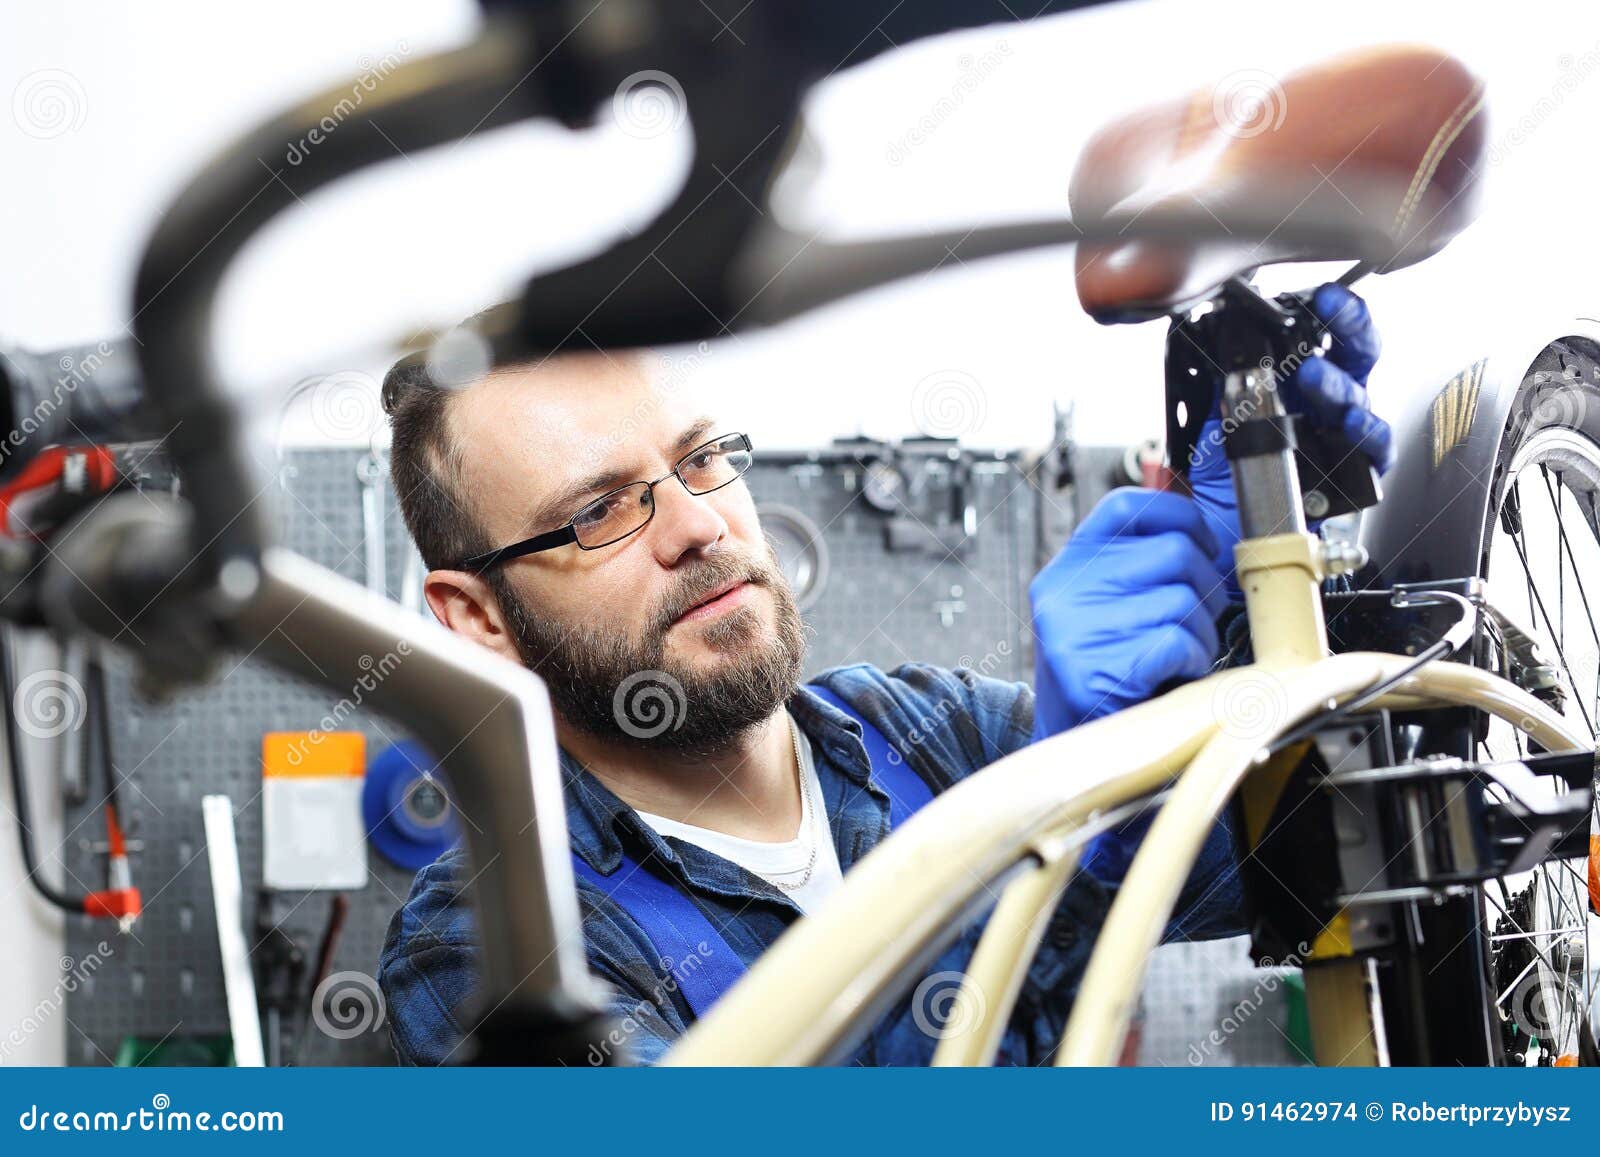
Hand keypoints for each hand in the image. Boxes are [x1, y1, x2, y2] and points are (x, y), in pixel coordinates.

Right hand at [1030, 488, 1228, 739]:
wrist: (1068, 744)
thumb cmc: (1104, 668)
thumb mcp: (1104, 603)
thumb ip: (1138, 561)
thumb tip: (1202, 516)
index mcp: (1067, 565)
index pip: (1127, 507)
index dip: (1181, 516)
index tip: (1205, 544)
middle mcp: (1063, 590)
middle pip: (1174, 552)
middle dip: (1205, 587)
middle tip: (1196, 618)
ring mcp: (1075, 631)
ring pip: (1183, 600)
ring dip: (1201, 632)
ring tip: (1181, 653)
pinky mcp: (1095, 671)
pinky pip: (1177, 641)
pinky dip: (1192, 659)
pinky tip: (1174, 672)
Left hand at [1188, 282, 1391, 586]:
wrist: (1220, 525)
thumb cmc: (1225, 473)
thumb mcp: (1218, 414)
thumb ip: (1230, 378)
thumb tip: (1228, 337)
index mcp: (1299, 380)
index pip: (1326, 333)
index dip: (1331, 310)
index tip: (1320, 295)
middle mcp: (1327, 404)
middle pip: (1358, 355)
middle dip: (1350, 328)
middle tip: (1332, 313)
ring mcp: (1342, 438)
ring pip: (1362, 400)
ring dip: (1338, 385)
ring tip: (1312, 379)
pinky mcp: (1351, 477)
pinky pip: (1373, 454)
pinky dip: (1364, 438)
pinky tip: (1347, 426)